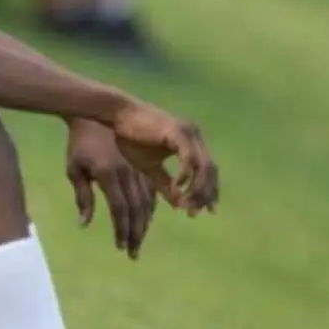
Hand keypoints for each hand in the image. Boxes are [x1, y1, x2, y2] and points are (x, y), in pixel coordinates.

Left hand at [66, 119, 157, 259]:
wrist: (95, 117)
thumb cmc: (79, 145)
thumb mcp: (74, 169)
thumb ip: (82, 197)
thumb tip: (84, 224)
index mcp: (109, 174)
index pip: (120, 208)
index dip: (122, 229)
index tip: (120, 246)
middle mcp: (127, 172)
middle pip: (137, 209)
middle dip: (136, 234)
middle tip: (132, 253)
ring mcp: (137, 168)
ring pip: (148, 201)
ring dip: (145, 224)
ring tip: (139, 241)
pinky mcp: (142, 165)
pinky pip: (152, 190)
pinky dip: (151, 207)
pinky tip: (147, 220)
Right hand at [112, 102, 219, 216]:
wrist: (117, 116)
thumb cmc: (130, 138)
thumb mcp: (150, 168)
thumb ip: (165, 184)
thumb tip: (179, 204)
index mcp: (190, 143)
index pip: (209, 170)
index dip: (210, 191)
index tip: (207, 211)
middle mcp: (194, 136)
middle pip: (211, 170)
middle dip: (205, 194)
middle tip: (193, 212)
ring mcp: (188, 133)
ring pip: (203, 166)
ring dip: (197, 188)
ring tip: (185, 204)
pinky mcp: (177, 132)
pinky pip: (188, 157)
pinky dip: (185, 174)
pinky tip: (177, 187)